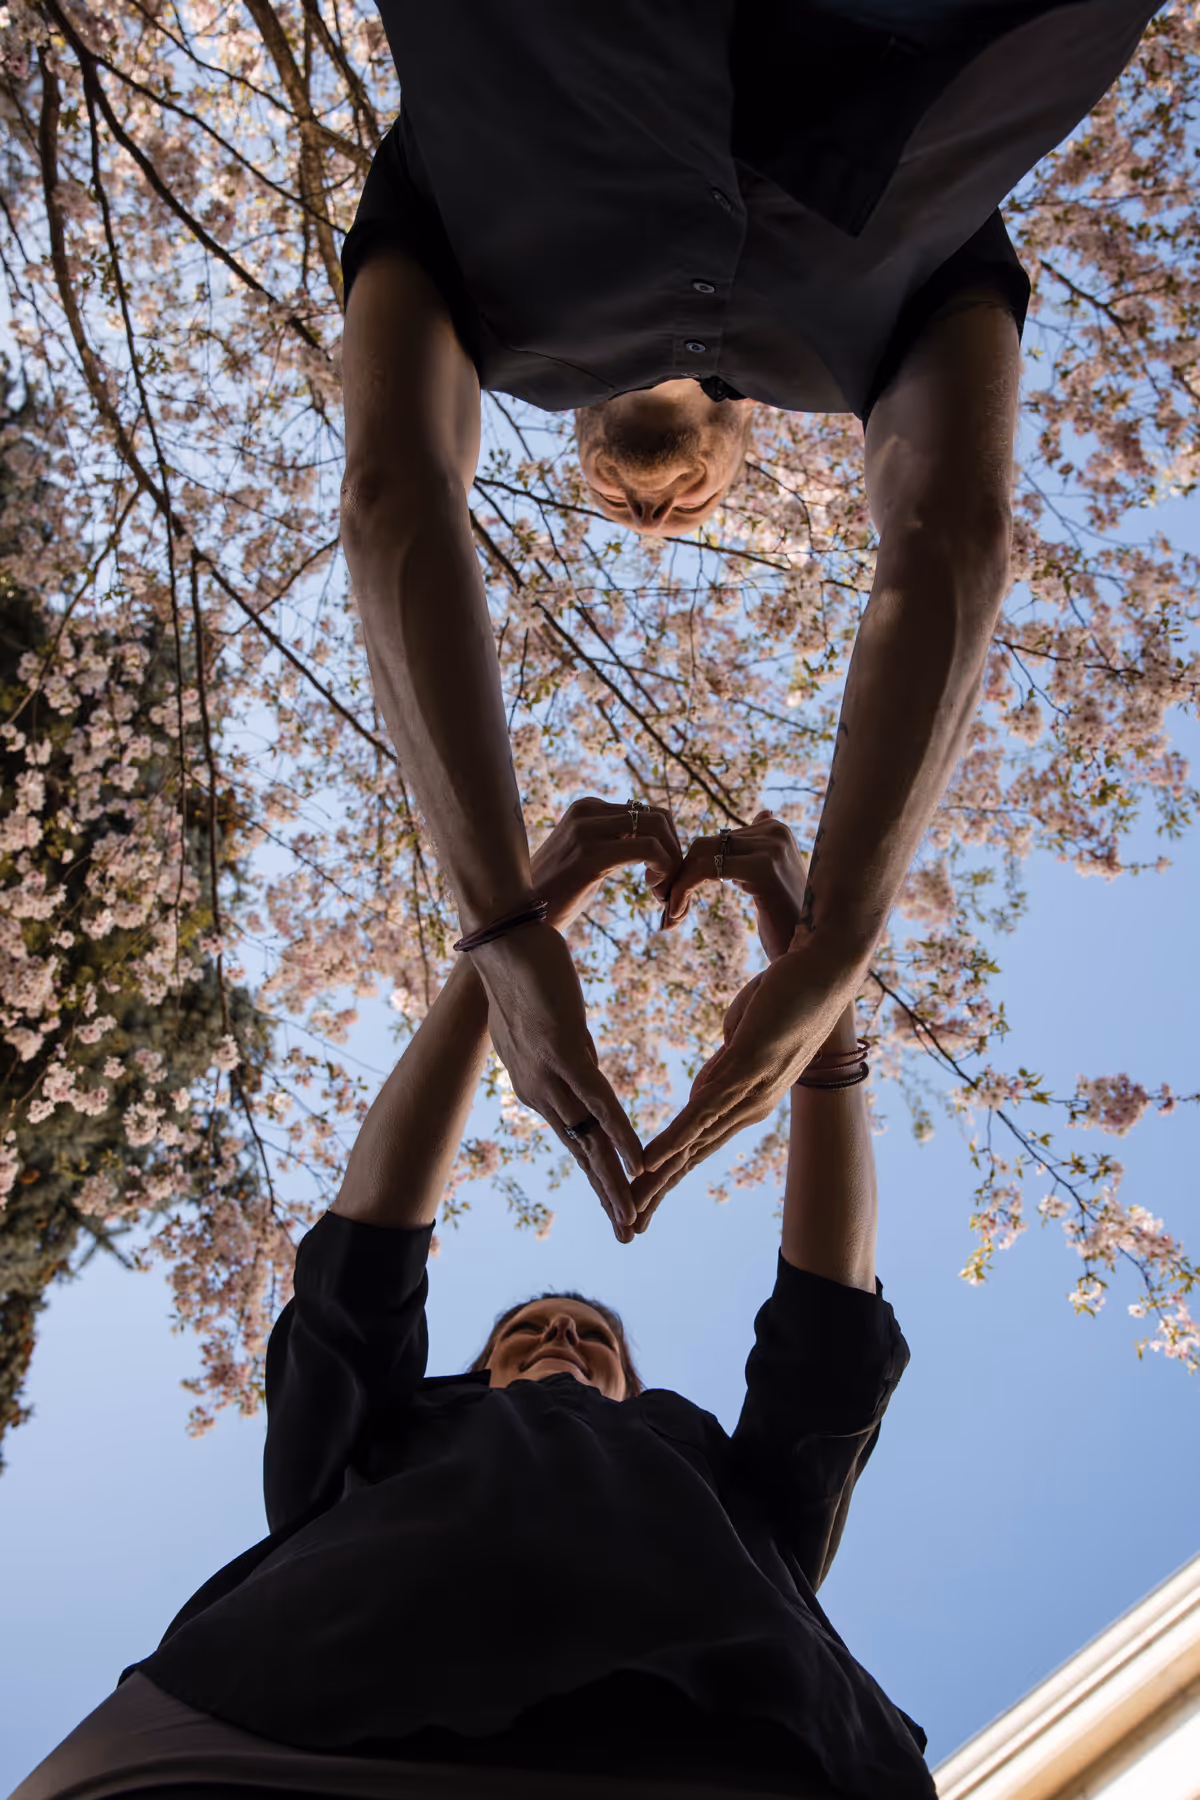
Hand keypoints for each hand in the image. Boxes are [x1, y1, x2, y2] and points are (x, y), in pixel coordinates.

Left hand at [474, 797, 682, 1242]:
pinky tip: (640, 1163)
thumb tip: (577, 1060)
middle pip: (582, 1152)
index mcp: (537, 1087)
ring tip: (632, 1217)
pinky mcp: (565, 1052)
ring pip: (590, 1138)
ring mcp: (552, 1074)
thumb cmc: (523, 972)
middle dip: (606, 1196)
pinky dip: (621, 1134)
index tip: (619, 1205)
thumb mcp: (545, 1022)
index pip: (574, 1140)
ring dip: (614, 1181)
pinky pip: (600, 1102)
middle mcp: (541, 1091)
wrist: (501, 940)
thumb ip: (562, 1049)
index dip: (598, 1175)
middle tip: (628, 1235)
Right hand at [531, 796, 682, 931]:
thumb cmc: (555, 896)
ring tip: (659, 891)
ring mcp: (586, 830)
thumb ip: (614, 844)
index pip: (648, 812)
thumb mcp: (588, 860)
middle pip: (658, 816)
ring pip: (657, 828)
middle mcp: (586, 811)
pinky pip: (648, 849)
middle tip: (666, 884)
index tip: (660, 875)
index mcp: (587, 809)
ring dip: (671, 861)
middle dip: (673, 850)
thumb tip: (649, 844)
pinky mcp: (590, 855)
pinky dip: (664, 868)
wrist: (517, 919)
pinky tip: (653, 889)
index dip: (666, 843)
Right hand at [630, 942, 863, 1227]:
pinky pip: (706, 1107)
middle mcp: (752, 1104)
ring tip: (635, 1200)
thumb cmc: (785, 996)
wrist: (825, 969)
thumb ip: (721, 1069)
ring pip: (697, 1140)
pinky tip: (654, 1157)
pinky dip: (678, 1135)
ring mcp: (752, 1088)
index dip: (668, 1175)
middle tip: (631, 1225)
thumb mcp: (742, 1038)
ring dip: (662, 1173)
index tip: (640, 1201)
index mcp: (747, 1099)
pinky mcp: (750, 1064)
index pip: (700, 1145)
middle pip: (696, 1155)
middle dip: (661, 1190)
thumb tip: (700, 1091)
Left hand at [661, 810, 807, 961]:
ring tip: (671, 914)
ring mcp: (771, 847)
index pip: (714, 840)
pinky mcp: (763, 869)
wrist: (813, 958)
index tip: (671, 895)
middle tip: (665, 906)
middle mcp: (774, 832)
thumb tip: (763, 814)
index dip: (688, 867)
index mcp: (775, 831)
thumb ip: (762, 851)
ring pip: (699, 855)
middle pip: (703, 844)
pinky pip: (704, 870)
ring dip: (676, 885)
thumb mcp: (776, 880)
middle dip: (678, 874)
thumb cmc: (789, 926)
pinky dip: (682, 890)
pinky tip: (676, 915)